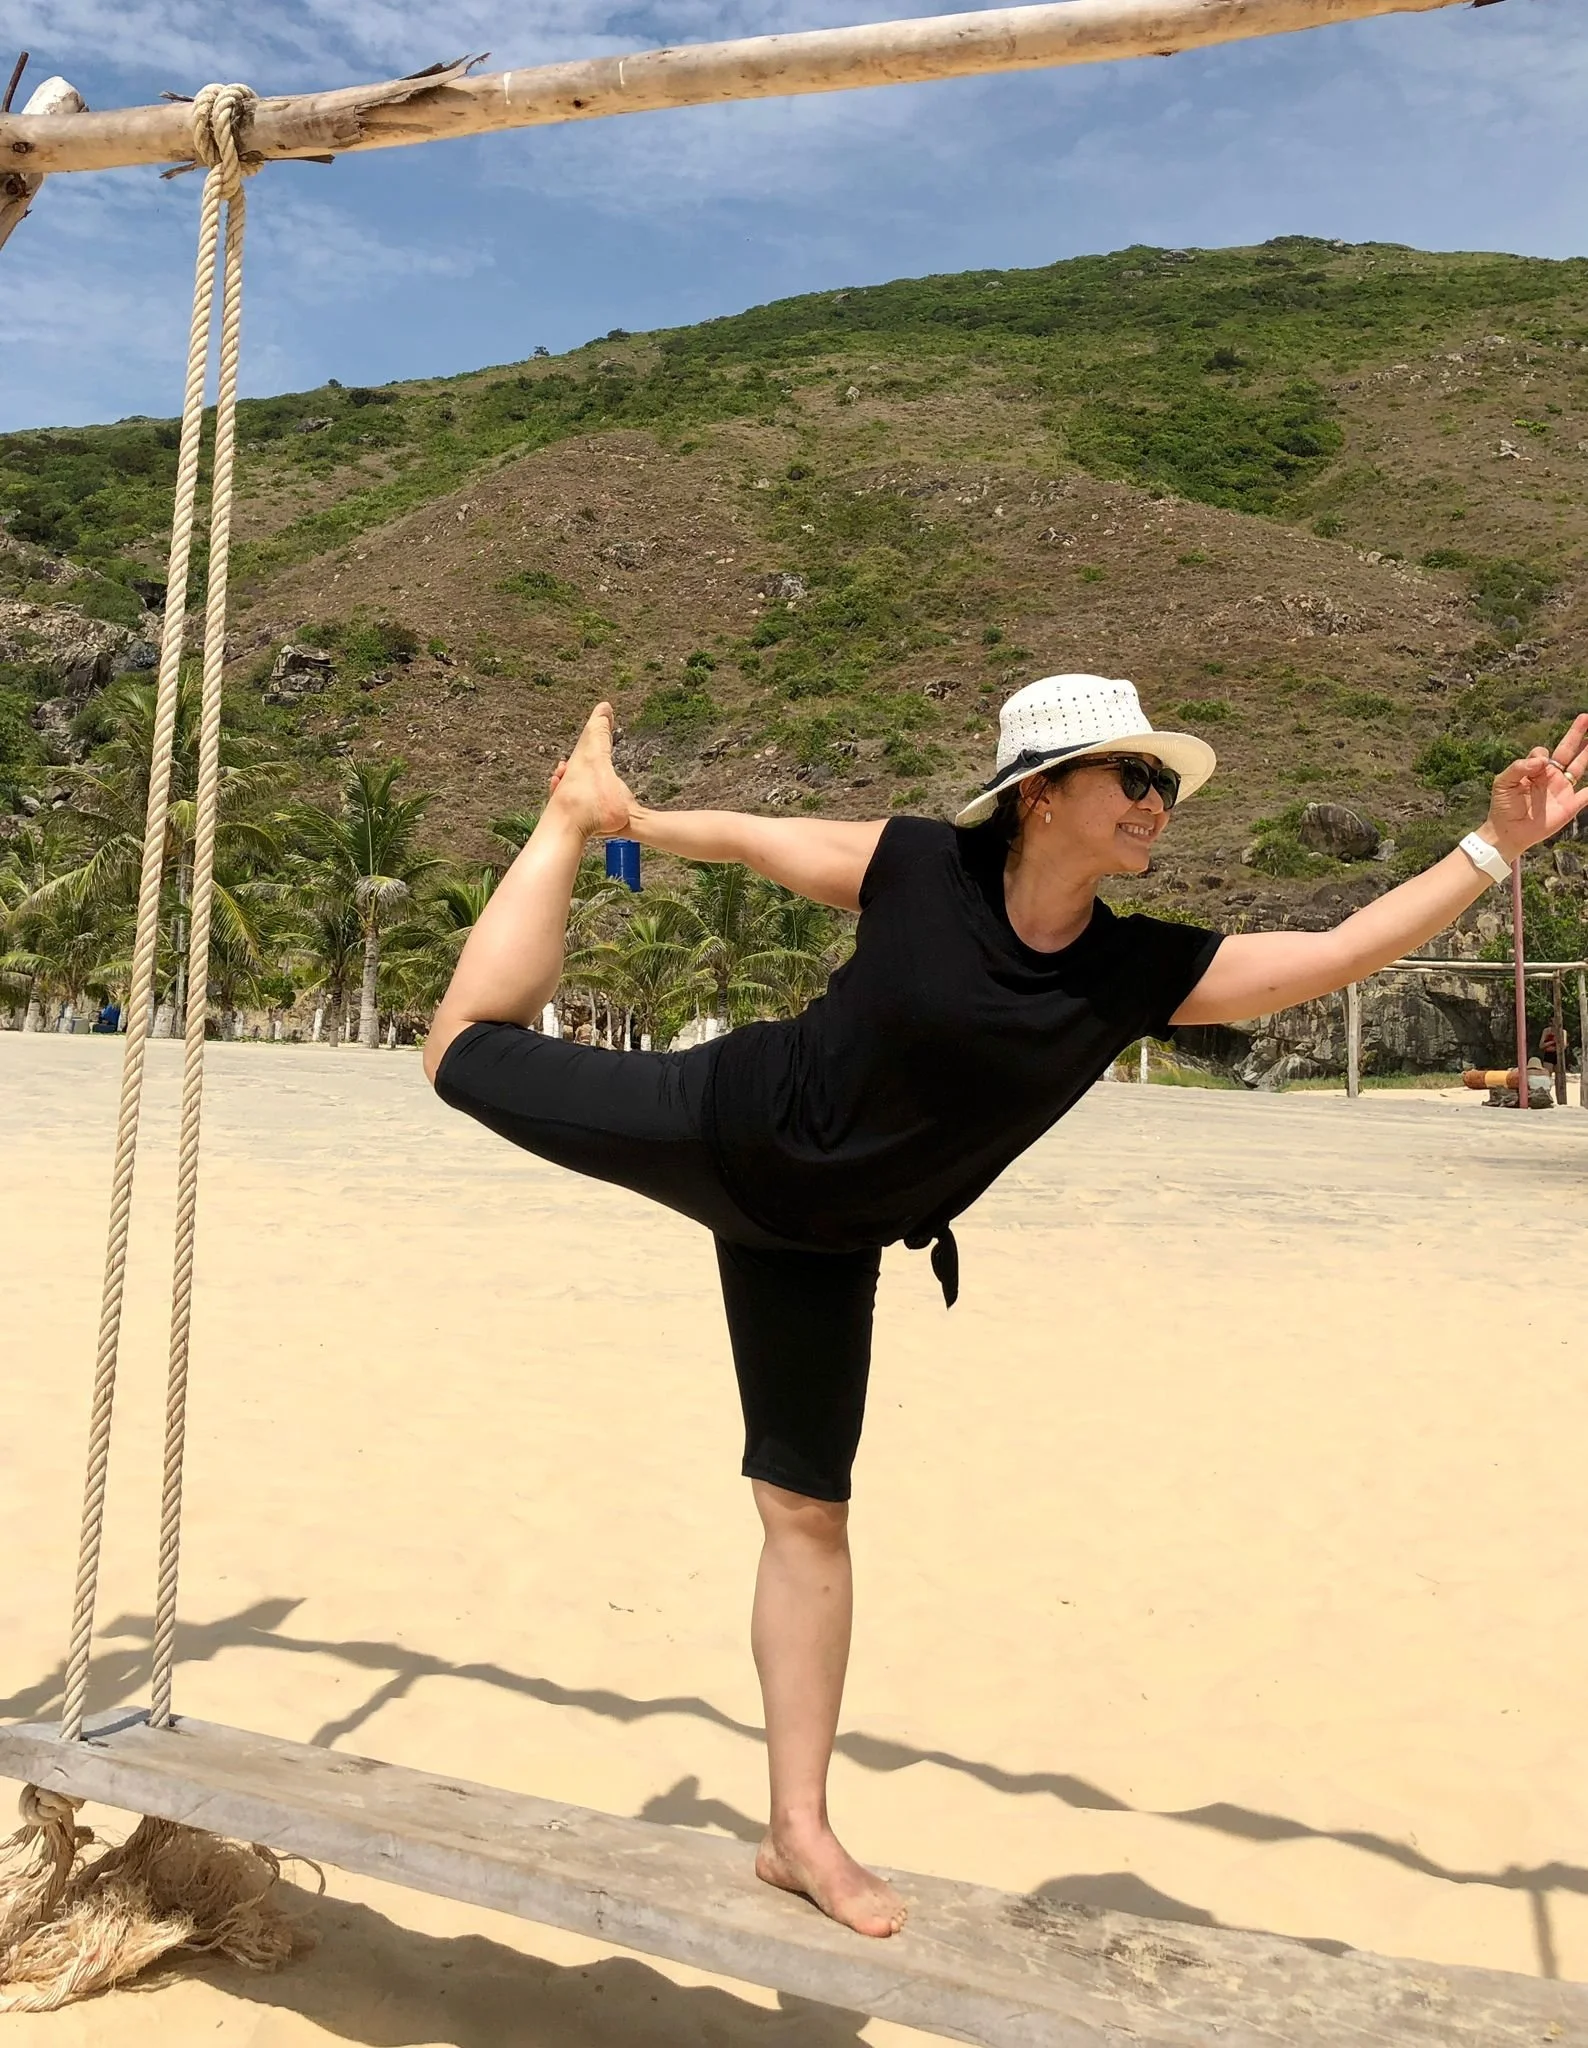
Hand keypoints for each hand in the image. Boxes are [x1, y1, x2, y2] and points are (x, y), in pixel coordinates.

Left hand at [1483, 715, 1587, 860]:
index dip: (1541, 755)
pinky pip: (1587, 795)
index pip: (1543, 752)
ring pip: (1580, 766)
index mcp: (1535, 770)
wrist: (1507, 832)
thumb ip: (1518, 767)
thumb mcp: (1503, 782)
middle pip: (1568, 751)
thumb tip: (1542, 759)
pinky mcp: (1570, 805)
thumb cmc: (1503, 806)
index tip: (1537, 765)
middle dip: (1577, 734)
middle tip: (1586, 717)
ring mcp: (1562, 789)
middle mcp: (1551, 776)